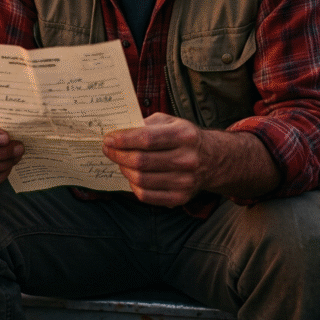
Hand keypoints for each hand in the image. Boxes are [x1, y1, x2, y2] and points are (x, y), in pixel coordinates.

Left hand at [102, 112, 280, 206]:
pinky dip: (133, 185)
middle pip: (141, 161)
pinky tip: (131, 175)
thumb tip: (117, 131)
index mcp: (184, 135)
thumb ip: (145, 124)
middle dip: (118, 154)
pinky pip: (146, 195)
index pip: (146, 138)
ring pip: (141, 179)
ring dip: (123, 169)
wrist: (211, 160)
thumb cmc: (183, 137)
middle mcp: (187, 159)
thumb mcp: (169, 121)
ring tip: (119, 160)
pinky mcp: (180, 198)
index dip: (123, 139)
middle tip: (108, 149)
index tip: (108, 138)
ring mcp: (185, 181)